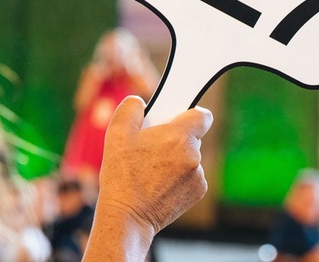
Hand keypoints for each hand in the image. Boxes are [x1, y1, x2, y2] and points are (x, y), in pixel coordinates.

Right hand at [97, 96, 212, 233]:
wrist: (127, 215)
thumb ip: (130, 108)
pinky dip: (179, 176)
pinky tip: (158, 183)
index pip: (202, 115)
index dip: (190, 113)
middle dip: (175, 138)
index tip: (176, 117)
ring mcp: (198, 176)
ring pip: (190, 157)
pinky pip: (191, 175)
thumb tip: (139, 102)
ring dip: (176, 158)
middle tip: (151, 146)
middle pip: (192, 137)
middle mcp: (194, 155)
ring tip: (151, 169)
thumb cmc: (121, 175)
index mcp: (178, 136)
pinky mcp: (198, 193)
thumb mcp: (116, 134)